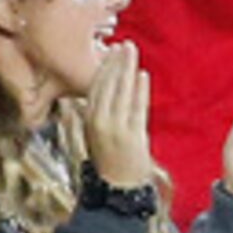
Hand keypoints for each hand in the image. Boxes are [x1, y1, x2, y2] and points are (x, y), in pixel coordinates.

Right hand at [82, 40, 158, 192]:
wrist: (117, 188)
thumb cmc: (110, 159)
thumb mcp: (98, 133)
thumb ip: (101, 112)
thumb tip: (109, 90)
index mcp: (89, 119)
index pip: (95, 87)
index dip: (104, 68)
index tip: (111, 52)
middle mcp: (99, 122)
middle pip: (107, 85)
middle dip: (116, 63)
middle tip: (124, 45)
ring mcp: (116, 128)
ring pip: (121, 92)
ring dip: (127, 69)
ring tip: (132, 52)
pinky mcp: (133, 136)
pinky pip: (137, 108)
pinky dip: (140, 91)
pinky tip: (143, 75)